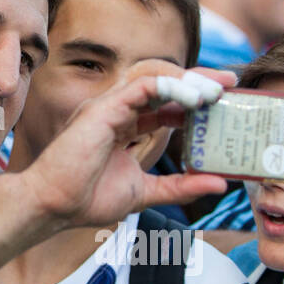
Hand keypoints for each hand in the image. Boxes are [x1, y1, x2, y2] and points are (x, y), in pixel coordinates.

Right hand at [20, 62, 232, 228]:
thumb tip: (219, 184)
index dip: (193, 100)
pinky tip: (194, 97)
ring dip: (188, 80)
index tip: (223, 103)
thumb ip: (181, 187)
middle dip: (197, 80)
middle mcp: (117, 110)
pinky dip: (171, 87)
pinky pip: (143, 87)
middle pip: (164, 84)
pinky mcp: (104, 109)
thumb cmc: (86, 198)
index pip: (164, 103)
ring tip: (217, 89)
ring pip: (155, 78)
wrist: (53, 205)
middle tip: (229, 83)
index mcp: (124, 125)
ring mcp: (109, 106)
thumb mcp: (146, 192)